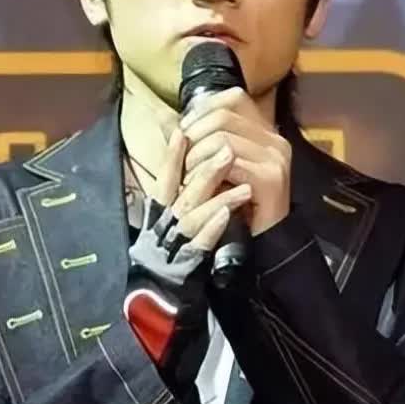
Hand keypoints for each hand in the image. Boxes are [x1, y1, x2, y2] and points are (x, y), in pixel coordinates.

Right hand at [151, 125, 252, 251]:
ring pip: (192, 216)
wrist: (174, 281)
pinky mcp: (189, 261)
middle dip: (205, 171)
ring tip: (241, 186)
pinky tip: (229, 215)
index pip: (163, 177)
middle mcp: (166, 222)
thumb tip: (170, 122)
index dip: (170, 155)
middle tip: (228, 152)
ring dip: (216, 198)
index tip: (181, 132)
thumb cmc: (180, 235)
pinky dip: (213, 227)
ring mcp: (178, 242)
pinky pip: (200, 243)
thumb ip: (177, 167)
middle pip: (182, 193)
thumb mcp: (176, 199)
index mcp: (162, 207)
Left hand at [179, 87, 291, 235]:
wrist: (257, 243)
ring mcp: (275, 158)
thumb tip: (159, 115)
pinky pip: (230, 163)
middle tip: (183, 164)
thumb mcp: (206, 166)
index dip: (202, 111)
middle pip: (223, 116)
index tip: (184, 133)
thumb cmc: (229, 204)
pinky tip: (201, 189)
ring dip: (197, 159)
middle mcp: (273, 139)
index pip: (233, 98)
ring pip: (223, 139)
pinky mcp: (271, 178)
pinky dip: (208, 175)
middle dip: (193, 138)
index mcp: (263, 131)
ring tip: (190, 179)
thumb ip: (188, 140)